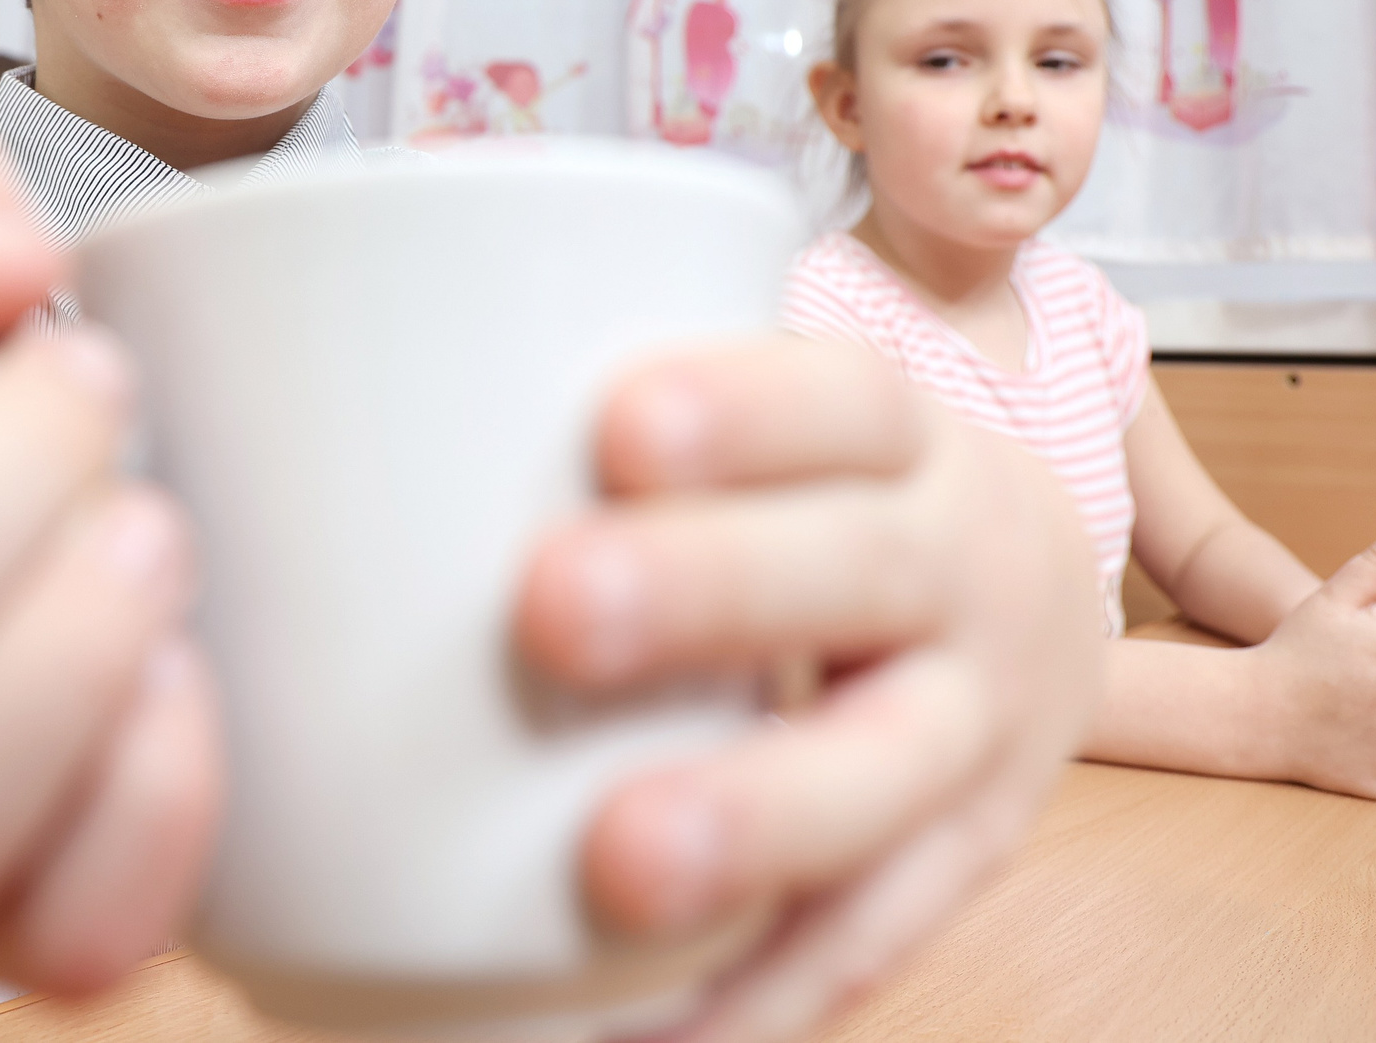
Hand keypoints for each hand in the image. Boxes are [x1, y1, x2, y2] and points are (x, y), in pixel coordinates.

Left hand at [517, 343, 1101, 1042]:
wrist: (1026, 590)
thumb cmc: (821, 492)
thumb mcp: (779, 420)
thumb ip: (616, 417)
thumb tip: (350, 414)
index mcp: (899, 441)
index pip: (843, 397)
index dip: (747, 407)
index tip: (618, 428)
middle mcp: (963, 571)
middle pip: (865, 569)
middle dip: (716, 589)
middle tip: (556, 609)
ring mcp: (981, 728)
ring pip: (886, 774)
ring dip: (753, 819)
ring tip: (619, 866)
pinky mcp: (962, 862)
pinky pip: (864, 940)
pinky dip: (756, 997)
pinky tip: (639, 1035)